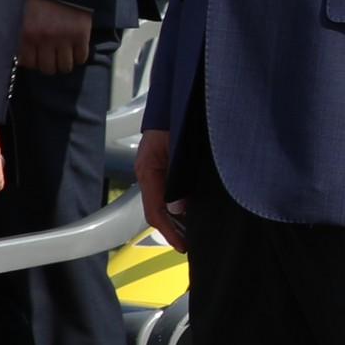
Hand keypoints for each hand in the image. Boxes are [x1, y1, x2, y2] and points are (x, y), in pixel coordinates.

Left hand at [18, 0, 93, 74]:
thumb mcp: (26, 17)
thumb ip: (23, 37)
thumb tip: (23, 60)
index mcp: (29, 34)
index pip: (29, 63)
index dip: (34, 63)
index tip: (38, 58)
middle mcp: (46, 39)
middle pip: (48, 69)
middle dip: (50, 65)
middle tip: (52, 57)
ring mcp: (65, 39)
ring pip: (65, 67)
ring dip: (65, 63)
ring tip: (65, 55)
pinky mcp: (81, 36)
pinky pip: (81, 58)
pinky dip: (79, 57)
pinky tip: (76, 49)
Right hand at [133, 122, 185, 250]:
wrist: (178, 99)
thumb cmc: (175, 118)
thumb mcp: (178, 148)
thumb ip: (178, 178)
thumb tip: (179, 208)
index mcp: (148, 170)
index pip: (155, 210)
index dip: (169, 231)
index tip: (182, 245)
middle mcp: (150, 173)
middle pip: (160, 211)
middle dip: (175, 229)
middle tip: (191, 244)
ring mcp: (157, 170)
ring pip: (166, 203)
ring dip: (180, 219)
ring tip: (195, 233)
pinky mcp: (168, 167)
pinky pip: (172, 191)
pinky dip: (184, 205)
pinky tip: (196, 211)